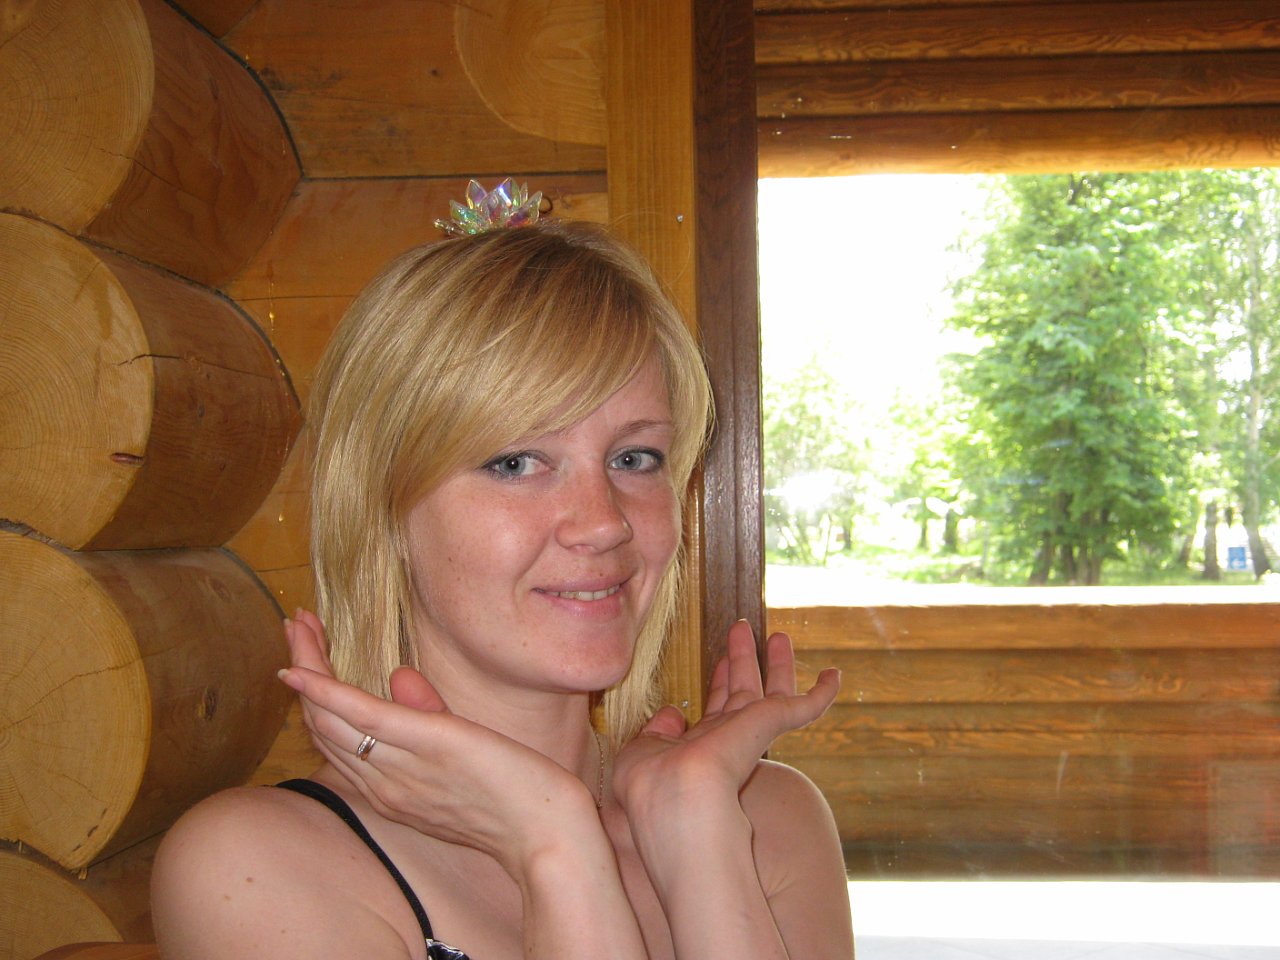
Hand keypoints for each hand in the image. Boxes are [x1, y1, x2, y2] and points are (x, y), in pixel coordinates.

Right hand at [279, 611, 596, 873]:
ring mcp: (399, 766)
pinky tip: (300, 670)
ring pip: (330, 716)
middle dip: (304, 669)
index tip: (307, 655)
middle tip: (295, 626)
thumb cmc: (515, 799)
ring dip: (308, 665)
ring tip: (298, 625)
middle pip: (323, 724)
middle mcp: (382, 783)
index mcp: (389, 789)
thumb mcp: (462, 756)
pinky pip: (362, 717)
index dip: (316, 694)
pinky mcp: (426, 743)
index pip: (337, 739)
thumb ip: (428, 717)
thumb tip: (400, 676)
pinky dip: (324, 692)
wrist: (546, 835)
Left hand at [612, 620, 838, 820]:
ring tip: (780, 635)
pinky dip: (820, 694)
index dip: (720, 683)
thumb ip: (657, 732)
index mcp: (700, 749)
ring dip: (778, 664)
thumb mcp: (642, 754)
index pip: (716, 711)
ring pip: (773, 692)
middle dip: (746, 661)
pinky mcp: (768, 725)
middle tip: (747, 630)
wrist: (679, 805)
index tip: (723, 658)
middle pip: (745, 694)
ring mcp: (750, 734)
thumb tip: (674, 712)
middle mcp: (728, 741)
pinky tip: (833, 675)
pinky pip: (800, 708)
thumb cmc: (651, 791)